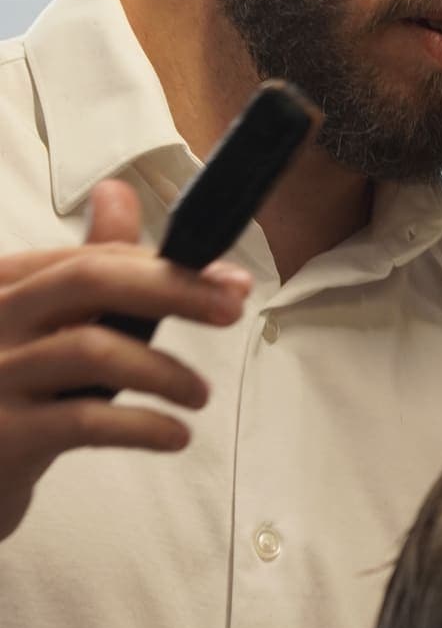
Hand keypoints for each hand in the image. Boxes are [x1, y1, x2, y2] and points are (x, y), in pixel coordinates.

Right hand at [0, 180, 253, 541]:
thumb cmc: (8, 392)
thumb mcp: (41, 325)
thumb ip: (84, 267)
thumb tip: (117, 192)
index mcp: (3, 283)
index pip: (94, 257)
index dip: (167, 266)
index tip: (228, 281)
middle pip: (90, 278)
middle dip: (174, 288)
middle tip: (231, 310)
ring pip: (92, 349)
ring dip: (164, 371)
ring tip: (199, 395)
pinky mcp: (3, 435)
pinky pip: (84, 421)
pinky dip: (142, 426)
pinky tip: (174, 435)